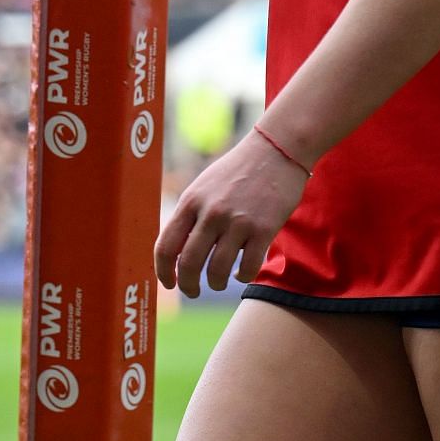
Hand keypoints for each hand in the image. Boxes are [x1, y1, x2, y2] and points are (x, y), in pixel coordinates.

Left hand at [155, 128, 309, 298]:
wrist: (276, 149)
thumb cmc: (238, 170)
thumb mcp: (204, 186)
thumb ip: (190, 214)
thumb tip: (175, 252)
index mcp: (191, 201)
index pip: (166, 247)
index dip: (163, 272)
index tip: (170, 283)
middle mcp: (211, 212)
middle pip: (189, 264)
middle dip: (188, 286)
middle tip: (193, 291)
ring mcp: (238, 222)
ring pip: (217, 271)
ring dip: (216, 283)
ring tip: (219, 281)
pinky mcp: (264, 229)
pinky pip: (248, 267)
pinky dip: (242, 277)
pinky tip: (242, 273)